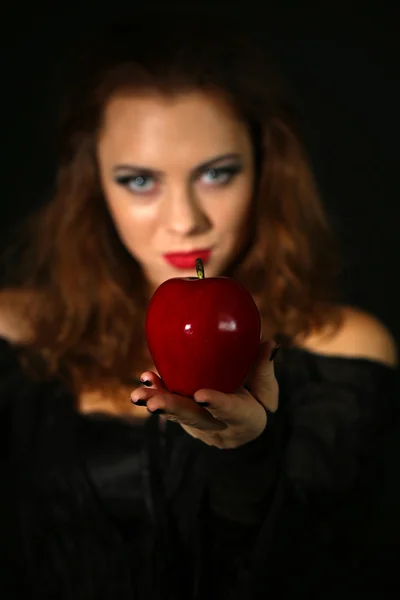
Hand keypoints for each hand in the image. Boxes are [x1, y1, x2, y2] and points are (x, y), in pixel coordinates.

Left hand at [130, 341, 278, 448]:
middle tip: (154, 403)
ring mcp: (199, 426)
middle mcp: (219, 427)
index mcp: (245, 420)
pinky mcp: (185, 419)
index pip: (232, 413)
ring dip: (158, 403)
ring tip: (138, 394)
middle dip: (174, 409)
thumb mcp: (266, 389)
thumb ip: (262, 367)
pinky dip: (157, 393)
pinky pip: (170, 408)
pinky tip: (145, 380)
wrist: (242, 424)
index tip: (201, 395)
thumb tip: (270, 342)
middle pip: (196, 419)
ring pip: (178, 416)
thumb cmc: (257, 400)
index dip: (217, 404)